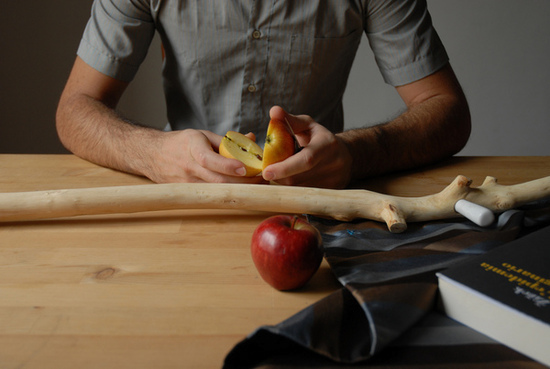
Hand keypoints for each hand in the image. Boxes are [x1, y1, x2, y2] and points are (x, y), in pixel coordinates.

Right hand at [146, 129, 265, 183]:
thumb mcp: (202, 135)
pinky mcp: (188, 193)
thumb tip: (251, 139)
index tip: (244, 169)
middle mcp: (188, 167)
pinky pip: (211, 196)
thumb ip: (227, 140)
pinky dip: (228, 195)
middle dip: (243, 182)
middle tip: (262, 179)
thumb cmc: (181, 143)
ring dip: (239, 190)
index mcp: (192, 148)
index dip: (226, 165)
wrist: (152, 155)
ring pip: (217, 191)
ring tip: (257, 186)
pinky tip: (242, 193)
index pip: (209, 159)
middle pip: (217, 181)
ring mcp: (187, 183)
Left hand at [262, 106, 352, 188]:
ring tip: (281, 173)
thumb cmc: (320, 138)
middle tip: (269, 171)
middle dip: (279, 176)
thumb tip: (273, 111)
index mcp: (327, 144)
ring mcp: (335, 180)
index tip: (266, 171)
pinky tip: (292, 180)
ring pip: (300, 189)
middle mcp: (334, 163)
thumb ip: (289, 120)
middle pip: (299, 178)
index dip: (285, 167)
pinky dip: (294, 190)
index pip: (306, 160)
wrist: (346, 155)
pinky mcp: (332, 191)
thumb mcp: (307, 125)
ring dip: (285, 183)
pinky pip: (306, 195)